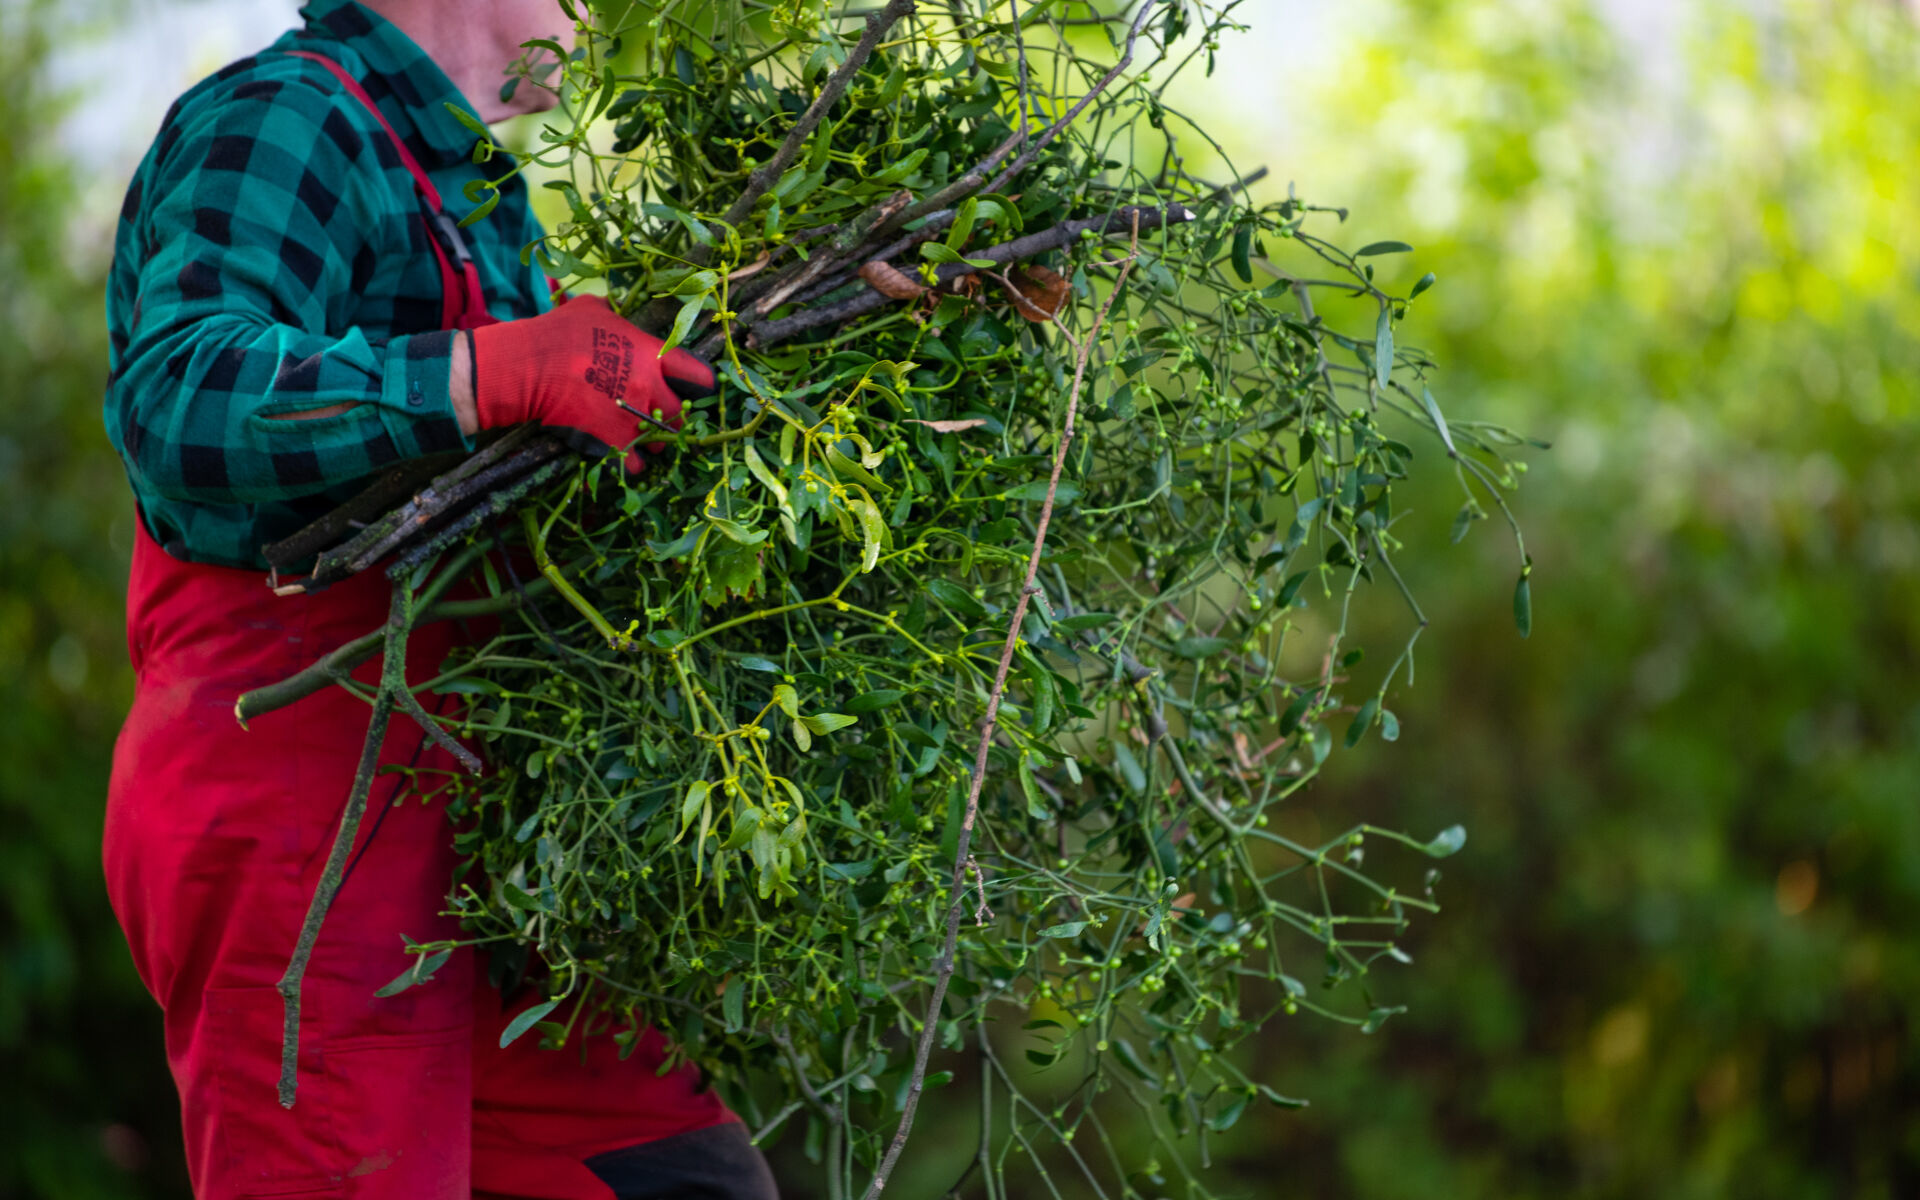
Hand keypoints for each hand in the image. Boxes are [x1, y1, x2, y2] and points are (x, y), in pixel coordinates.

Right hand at [463, 295, 715, 472]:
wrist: (532, 365)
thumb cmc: (560, 331)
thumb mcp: (591, 309)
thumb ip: (612, 313)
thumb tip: (612, 309)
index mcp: (651, 355)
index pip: (697, 374)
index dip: (700, 382)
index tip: (698, 388)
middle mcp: (650, 387)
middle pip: (681, 413)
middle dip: (674, 417)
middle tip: (661, 416)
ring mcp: (633, 415)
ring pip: (662, 440)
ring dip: (655, 440)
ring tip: (643, 437)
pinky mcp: (614, 439)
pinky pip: (636, 462)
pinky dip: (634, 463)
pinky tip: (628, 459)